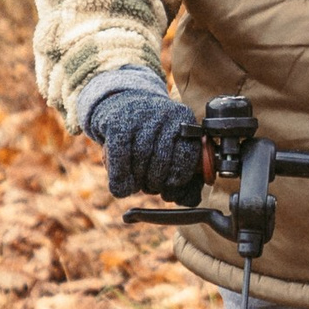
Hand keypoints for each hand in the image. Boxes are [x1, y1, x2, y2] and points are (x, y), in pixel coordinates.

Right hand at [92, 90, 206, 203]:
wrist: (121, 107)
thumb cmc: (150, 136)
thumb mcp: (171, 148)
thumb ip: (183, 175)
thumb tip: (190, 200)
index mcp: (184, 119)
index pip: (188, 155)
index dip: (178, 178)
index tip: (170, 187)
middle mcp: (164, 114)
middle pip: (162, 159)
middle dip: (156, 181)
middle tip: (152, 186)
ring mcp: (141, 116)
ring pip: (141, 158)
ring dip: (138, 181)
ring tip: (138, 184)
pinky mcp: (117, 123)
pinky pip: (120, 157)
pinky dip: (121, 178)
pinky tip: (123, 187)